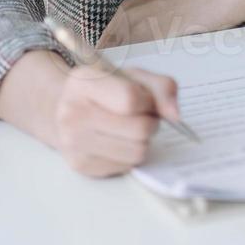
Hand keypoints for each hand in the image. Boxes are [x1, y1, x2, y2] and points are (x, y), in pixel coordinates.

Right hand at [52, 63, 181, 177]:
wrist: (69, 109)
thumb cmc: (106, 92)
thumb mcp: (134, 77)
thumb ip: (162, 88)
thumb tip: (175, 116)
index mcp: (83, 82)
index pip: (130, 99)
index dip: (147, 101)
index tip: (144, 99)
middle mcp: (72, 112)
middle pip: (139, 129)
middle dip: (149, 124)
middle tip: (140, 117)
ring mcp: (73, 142)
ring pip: (137, 152)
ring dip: (142, 141)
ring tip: (129, 130)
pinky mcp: (80, 165)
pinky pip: (126, 167)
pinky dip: (129, 155)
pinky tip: (117, 142)